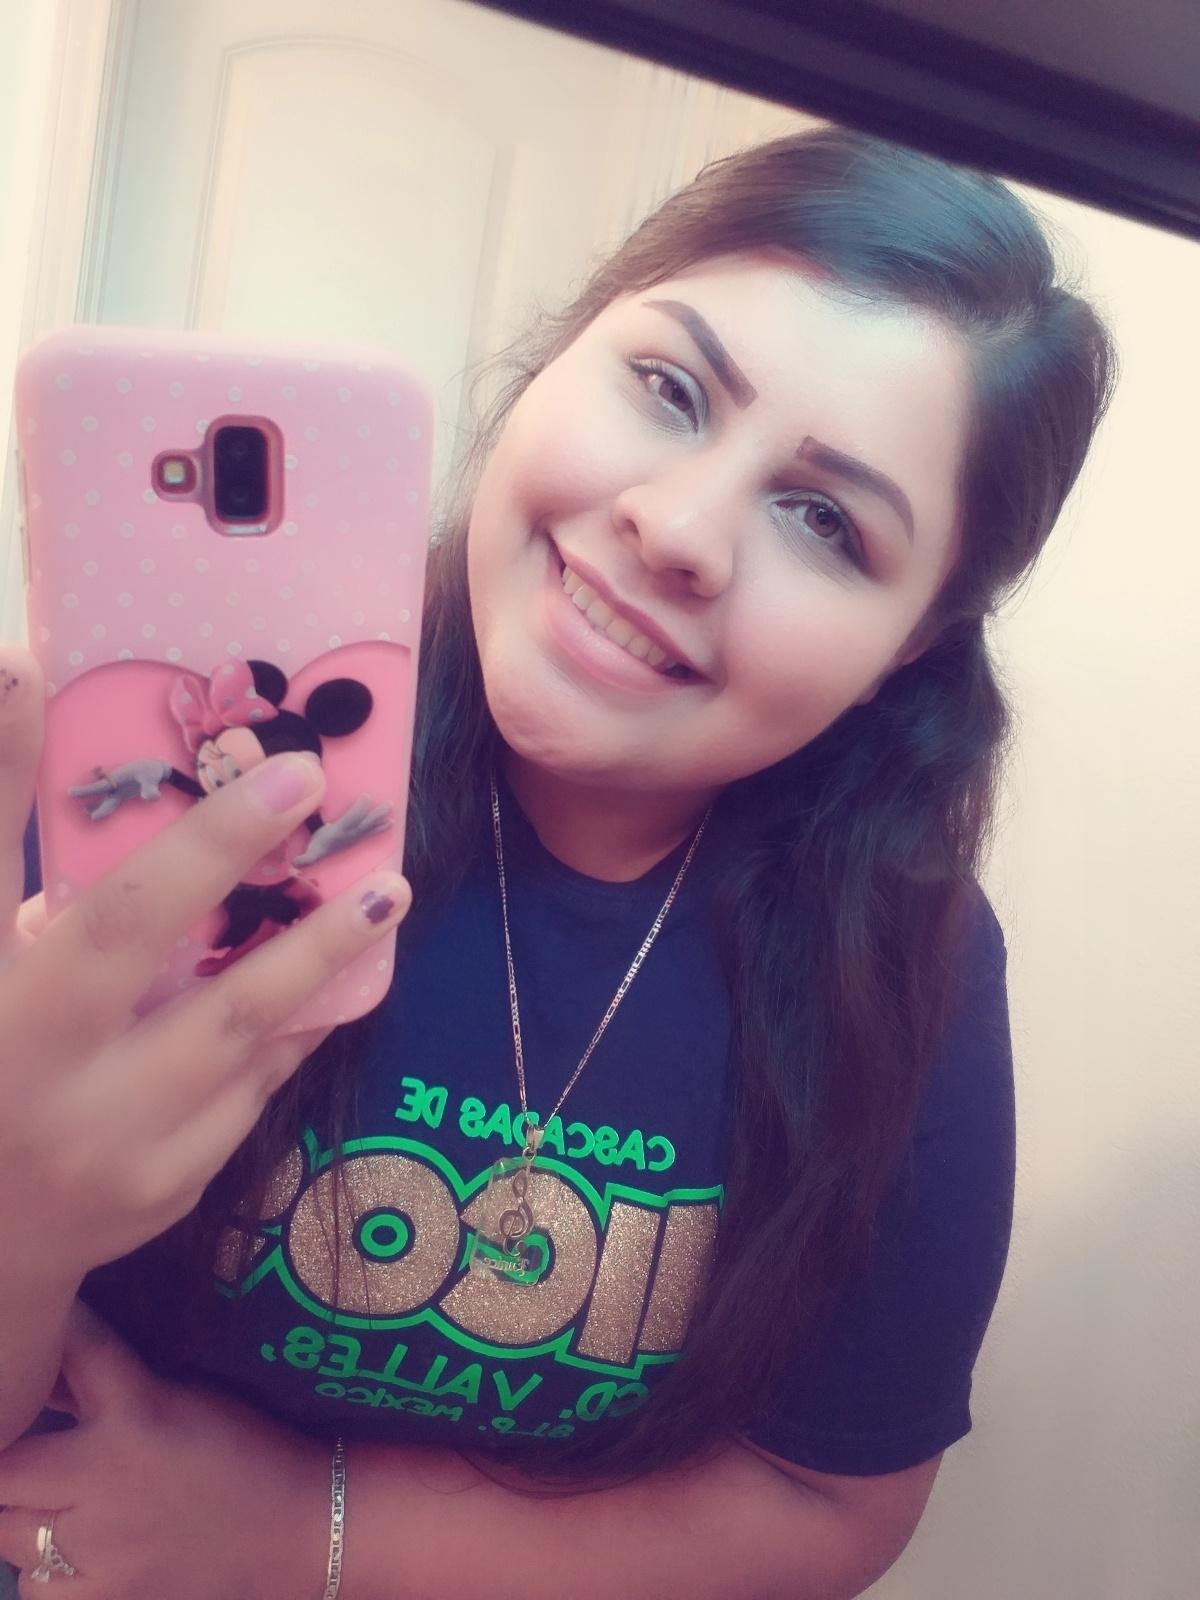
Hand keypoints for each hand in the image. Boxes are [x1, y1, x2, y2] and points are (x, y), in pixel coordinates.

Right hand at [0, 645, 412, 1288]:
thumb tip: (18, 668)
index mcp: (18, 1027)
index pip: (124, 926)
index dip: (212, 849)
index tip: (294, 777)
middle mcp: (78, 1104)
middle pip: (219, 1010)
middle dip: (311, 934)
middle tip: (385, 867)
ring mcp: (132, 1163)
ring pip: (251, 1060)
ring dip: (322, 977)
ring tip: (381, 901)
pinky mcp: (169, 1195)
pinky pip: (249, 1102)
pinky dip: (288, 1035)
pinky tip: (325, 984)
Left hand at [0, 1302, 329, 1599]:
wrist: (303, 1526)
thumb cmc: (247, 1448)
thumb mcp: (182, 1396)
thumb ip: (107, 1389)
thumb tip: (46, 1374)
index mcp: (136, 1411)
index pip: (69, 1353)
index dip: (51, 1343)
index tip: (47, 1341)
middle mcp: (107, 1479)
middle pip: (7, 1469)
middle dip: (17, 1461)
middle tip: (40, 1459)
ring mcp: (103, 1550)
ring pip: (9, 1536)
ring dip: (28, 1517)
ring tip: (66, 1507)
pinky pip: (36, 1590)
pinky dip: (48, 1573)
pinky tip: (83, 1554)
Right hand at [68, 759, 172, 819]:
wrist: (154, 768)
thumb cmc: (151, 772)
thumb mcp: (153, 778)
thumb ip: (151, 789)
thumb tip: (151, 798)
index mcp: (117, 778)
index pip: (99, 786)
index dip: (85, 791)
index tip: (70, 792)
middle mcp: (114, 785)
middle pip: (98, 791)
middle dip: (85, 794)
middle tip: (69, 795)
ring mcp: (117, 790)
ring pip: (103, 800)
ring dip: (95, 806)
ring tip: (87, 814)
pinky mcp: (121, 795)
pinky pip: (110, 802)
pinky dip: (103, 808)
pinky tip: (94, 815)